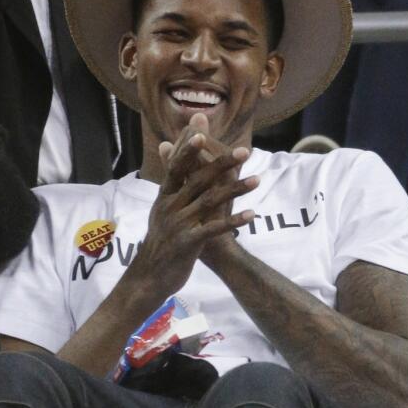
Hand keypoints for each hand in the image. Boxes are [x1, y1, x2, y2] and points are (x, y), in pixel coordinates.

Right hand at [130, 114, 257, 294]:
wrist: (150, 276)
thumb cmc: (161, 240)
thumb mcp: (161, 209)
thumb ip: (171, 181)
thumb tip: (166, 146)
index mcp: (164, 196)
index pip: (176, 167)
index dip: (188, 149)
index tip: (201, 131)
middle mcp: (170, 207)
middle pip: (197, 180)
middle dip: (221, 164)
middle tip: (244, 151)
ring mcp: (178, 224)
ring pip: (209, 201)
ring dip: (235, 190)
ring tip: (257, 181)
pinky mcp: (188, 243)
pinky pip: (214, 229)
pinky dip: (233, 222)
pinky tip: (251, 214)